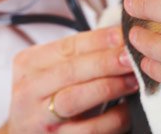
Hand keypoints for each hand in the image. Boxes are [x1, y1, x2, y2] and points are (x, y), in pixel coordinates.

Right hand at [2, 26, 137, 132]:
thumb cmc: (46, 96)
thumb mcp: (52, 70)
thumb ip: (79, 55)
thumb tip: (120, 38)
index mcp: (28, 64)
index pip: (66, 46)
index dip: (98, 40)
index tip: (123, 36)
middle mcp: (29, 91)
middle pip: (69, 72)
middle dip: (105, 62)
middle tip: (130, 57)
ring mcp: (41, 119)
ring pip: (75, 101)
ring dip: (109, 88)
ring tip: (132, 80)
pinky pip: (90, 130)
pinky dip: (113, 119)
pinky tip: (127, 109)